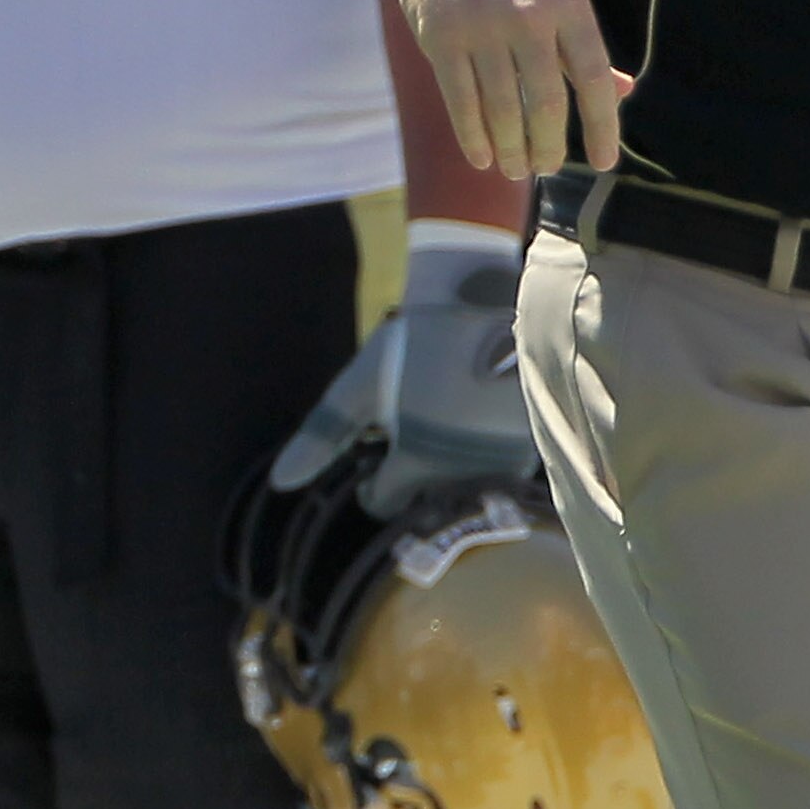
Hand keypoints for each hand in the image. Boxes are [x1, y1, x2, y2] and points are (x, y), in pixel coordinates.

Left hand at [274, 228, 536, 515]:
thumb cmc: (418, 343)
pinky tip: (472, 433)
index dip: (373, 486)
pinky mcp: (528, 450)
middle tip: (407, 447)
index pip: (386, 505)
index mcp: (416, 462)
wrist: (484, 302)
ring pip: (463, 495)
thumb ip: (323, 436)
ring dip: (448, 479)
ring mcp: (500, 464)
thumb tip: (281, 483)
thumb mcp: (361, 385)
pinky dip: (481, 466)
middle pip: (425, 505)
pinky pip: (496, 478)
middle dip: (412, 485)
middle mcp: (462, 474)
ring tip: (440, 440)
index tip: (375, 461)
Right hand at [395, 0, 627, 180]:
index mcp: (569, 8)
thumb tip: (623, 93)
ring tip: (517, 168)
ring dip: (511, 149)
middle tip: (547, 166)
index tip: (603, 162)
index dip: (602, 127)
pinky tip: (483, 157)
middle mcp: (528, 18)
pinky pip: (461, 101)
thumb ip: (585, 49)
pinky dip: (474, 137)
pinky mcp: (442, 38)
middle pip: (546, 103)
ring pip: (502, 108)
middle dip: (549, 147)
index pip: (593, 78)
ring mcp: (482, 28)